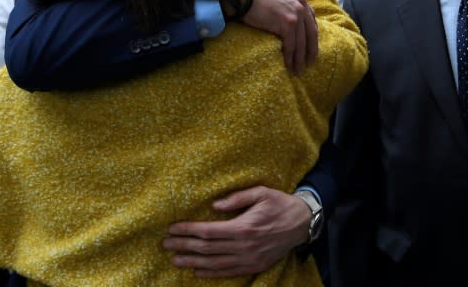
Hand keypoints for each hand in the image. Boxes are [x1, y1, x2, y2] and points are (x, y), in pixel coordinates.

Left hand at [163, 186, 309, 277]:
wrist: (302, 223)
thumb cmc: (279, 203)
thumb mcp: (260, 192)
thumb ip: (236, 198)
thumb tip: (214, 205)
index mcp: (244, 227)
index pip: (208, 231)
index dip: (188, 231)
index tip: (172, 228)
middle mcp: (245, 246)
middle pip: (207, 249)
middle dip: (184, 246)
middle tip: (166, 244)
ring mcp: (250, 259)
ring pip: (215, 264)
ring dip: (192, 262)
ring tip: (175, 259)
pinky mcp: (254, 266)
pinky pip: (229, 273)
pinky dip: (211, 274)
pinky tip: (197, 271)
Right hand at [243, 0, 317, 74]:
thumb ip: (284, 1)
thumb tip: (283, 15)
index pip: (310, 18)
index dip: (310, 35)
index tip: (309, 45)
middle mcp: (301, 4)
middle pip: (311, 32)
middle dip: (311, 49)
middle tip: (309, 62)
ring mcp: (296, 14)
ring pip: (301, 41)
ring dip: (300, 58)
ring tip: (298, 70)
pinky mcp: (287, 24)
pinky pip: (291, 45)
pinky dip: (290, 57)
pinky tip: (288, 65)